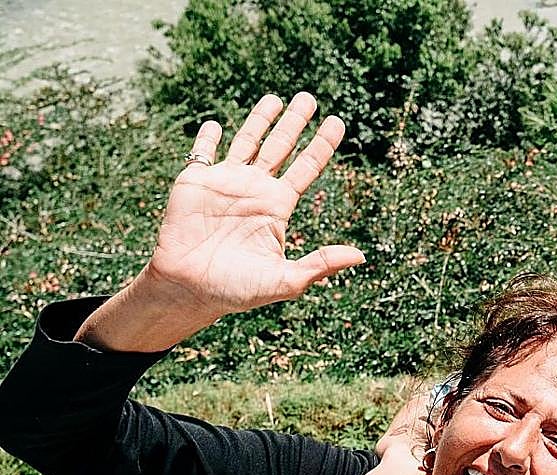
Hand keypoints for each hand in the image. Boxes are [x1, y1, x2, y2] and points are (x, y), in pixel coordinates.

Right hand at [142, 92, 364, 326]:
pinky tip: (214, 124)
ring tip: (276, 98)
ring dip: (260, 119)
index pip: (306, 167)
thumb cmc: (238, 289)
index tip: (337, 122)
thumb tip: (360, 256)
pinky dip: (207, 137)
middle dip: (295, 122)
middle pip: (281, 147)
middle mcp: (256, 189)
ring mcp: (226, 183)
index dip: (322, 145)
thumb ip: (321, 264)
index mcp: (278, 206)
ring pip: (247, 141)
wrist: (191, 289)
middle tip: (309, 98)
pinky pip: (202, 153)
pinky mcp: (195, 182)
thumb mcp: (286, 280)